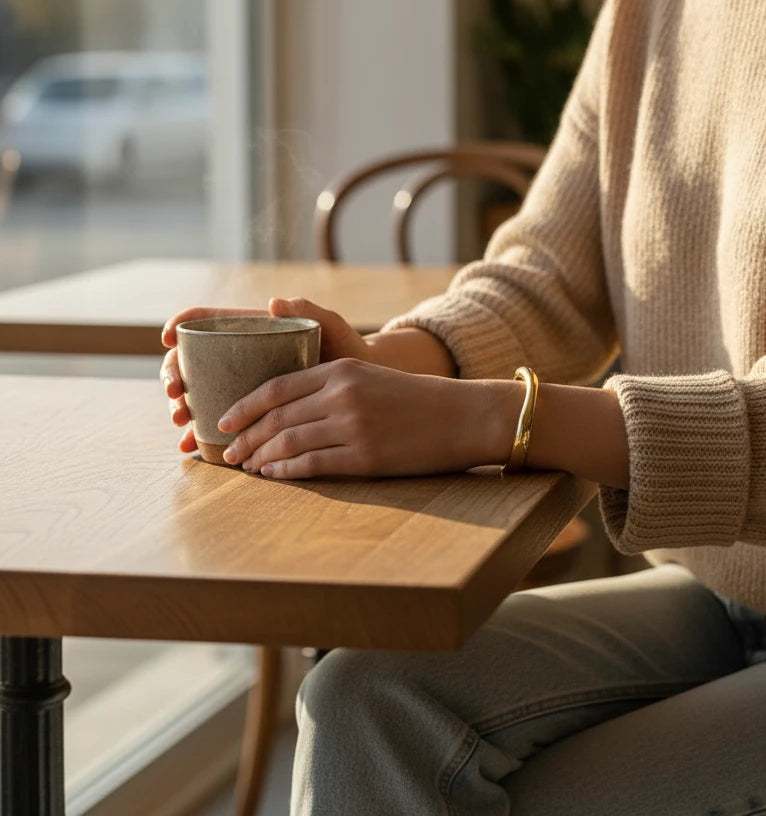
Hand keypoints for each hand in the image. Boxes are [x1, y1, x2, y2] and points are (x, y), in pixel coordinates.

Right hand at [160, 297, 370, 453]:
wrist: (362, 384)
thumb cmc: (345, 348)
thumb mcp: (331, 327)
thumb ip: (309, 311)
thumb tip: (274, 303)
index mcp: (251, 332)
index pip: (206, 323)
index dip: (181, 325)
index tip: (169, 337)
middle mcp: (238, 358)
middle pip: (191, 362)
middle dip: (174, 377)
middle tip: (176, 395)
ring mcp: (239, 386)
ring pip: (197, 395)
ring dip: (182, 409)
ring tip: (182, 424)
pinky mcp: (249, 414)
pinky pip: (217, 424)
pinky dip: (199, 436)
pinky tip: (192, 448)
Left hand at [217, 357, 508, 478]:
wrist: (462, 416)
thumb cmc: (416, 400)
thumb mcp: (371, 377)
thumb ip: (331, 384)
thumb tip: (286, 407)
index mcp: (342, 369)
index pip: (276, 387)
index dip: (244, 406)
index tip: (224, 420)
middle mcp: (342, 394)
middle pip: (276, 417)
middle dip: (245, 437)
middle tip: (227, 452)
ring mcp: (353, 426)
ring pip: (288, 441)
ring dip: (260, 457)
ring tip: (248, 467)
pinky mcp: (365, 456)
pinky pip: (312, 465)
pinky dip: (286, 471)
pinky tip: (274, 475)